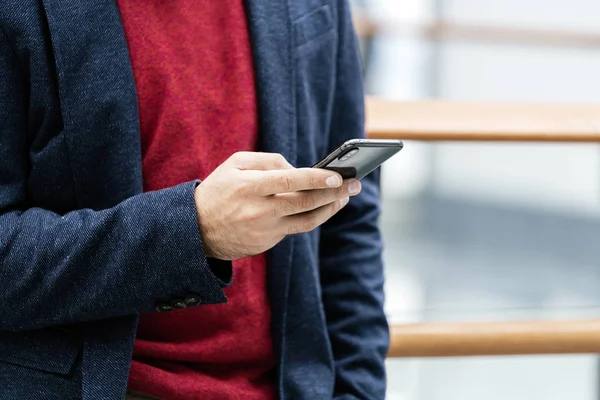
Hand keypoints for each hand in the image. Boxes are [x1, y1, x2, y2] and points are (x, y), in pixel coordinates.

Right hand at [194, 152, 361, 259]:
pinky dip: (309, 216)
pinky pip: (293, 228)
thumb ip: (267, 161)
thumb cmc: (218, 190)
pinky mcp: (267, 244)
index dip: (315, 179)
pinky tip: (321, 206)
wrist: (195, 230)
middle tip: (355, 184)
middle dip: (334, 193)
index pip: (289, 182)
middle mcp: (258, 211)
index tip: (337, 175)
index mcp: (249, 187)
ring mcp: (264, 231)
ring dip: (330, 209)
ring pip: (306, 221)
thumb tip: (297, 169)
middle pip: (305, 203)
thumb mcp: (235, 164)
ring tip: (345, 197)